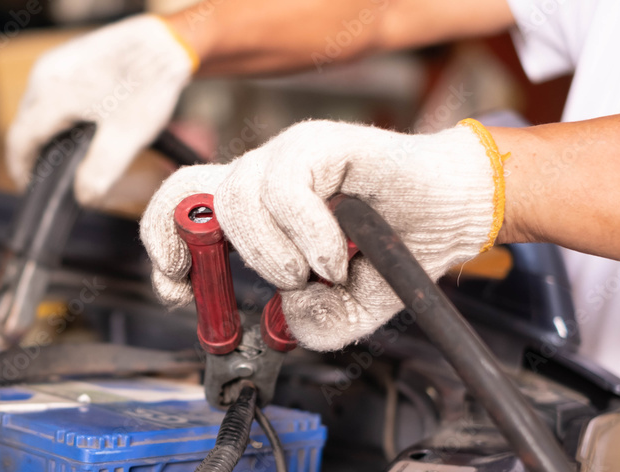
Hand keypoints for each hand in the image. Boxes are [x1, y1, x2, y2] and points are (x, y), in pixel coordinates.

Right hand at [5, 15, 196, 204]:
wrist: (169, 42)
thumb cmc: (148, 84)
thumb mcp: (126, 136)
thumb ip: (100, 171)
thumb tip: (83, 196)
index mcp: (51, 95)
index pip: (20, 140)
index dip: (22, 169)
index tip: (31, 187)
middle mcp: (45, 74)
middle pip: (25, 123)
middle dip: (34, 151)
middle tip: (51, 175)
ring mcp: (56, 62)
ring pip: (38, 106)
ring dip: (46, 131)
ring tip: (65, 153)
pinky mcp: (69, 57)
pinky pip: (51, 91)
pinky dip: (58, 112)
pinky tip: (80, 124)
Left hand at [140, 119, 505, 350]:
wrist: (457, 212)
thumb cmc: (399, 248)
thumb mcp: (347, 305)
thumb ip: (312, 321)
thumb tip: (284, 318)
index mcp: (255, 207)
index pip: (178, 208)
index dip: (161, 246)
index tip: (178, 289)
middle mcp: (263, 175)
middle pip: (187, 193)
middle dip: (204, 251)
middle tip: (249, 282)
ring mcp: (289, 153)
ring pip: (236, 199)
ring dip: (273, 255)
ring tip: (318, 271)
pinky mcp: (321, 142)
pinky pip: (285, 189)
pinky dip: (306, 235)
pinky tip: (335, 254)